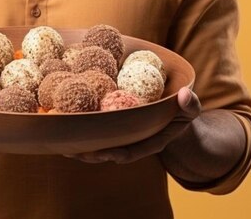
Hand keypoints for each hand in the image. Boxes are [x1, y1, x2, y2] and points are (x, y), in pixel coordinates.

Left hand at [64, 87, 200, 163]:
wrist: (172, 113)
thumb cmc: (180, 111)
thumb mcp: (189, 109)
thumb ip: (190, 104)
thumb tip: (185, 95)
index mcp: (150, 140)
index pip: (133, 150)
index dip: (120, 153)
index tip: (108, 154)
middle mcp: (132, 140)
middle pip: (109, 150)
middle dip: (91, 152)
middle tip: (73, 149)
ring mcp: (120, 135)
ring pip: (98, 142)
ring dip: (80, 144)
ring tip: (61, 142)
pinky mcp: (111, 125)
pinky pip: (95, 129)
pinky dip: (80, 128)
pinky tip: (63, 121)